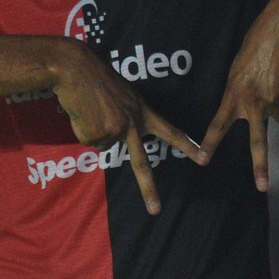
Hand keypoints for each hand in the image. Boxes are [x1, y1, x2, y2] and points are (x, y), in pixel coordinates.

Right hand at [53, 41, 205, 214]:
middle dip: (149, 188)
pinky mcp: (97, 134)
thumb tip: (112, 140)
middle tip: (156, 211)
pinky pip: (88, 139)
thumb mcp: (122, 95)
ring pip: (103, 144)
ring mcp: (115, 130)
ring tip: (91, 108)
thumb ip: (125, 116)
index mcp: (143, 111)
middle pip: (141, 162)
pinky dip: (83, 128)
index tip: (203, 158)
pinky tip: (82, 112)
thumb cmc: (97, 77)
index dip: (187, 145)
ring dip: (94, 128)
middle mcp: (132, 124)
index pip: (170, 131)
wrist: (76, 68)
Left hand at [203, 0, 278, 191]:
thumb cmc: (259, 41)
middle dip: (261, 166)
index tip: (202, 160)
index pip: (219, 123)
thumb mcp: (240, 66)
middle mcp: (254, 101)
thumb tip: (262, 112)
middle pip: (258, 140)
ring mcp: (275, 99)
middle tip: (263, 186)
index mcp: (234, 92)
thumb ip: (243, 91)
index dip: (210, 142)